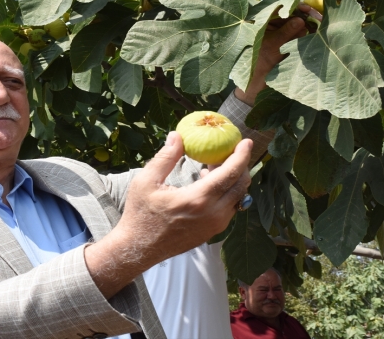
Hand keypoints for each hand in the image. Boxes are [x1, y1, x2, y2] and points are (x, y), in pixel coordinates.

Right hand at [84, 132, 251, 297]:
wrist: (138, 248)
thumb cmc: (140, 214)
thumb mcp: (146, 181)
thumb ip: (166, 157)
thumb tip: (177, 135)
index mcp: (198, 199)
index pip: (231, 173)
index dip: (241, 155)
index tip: (246, 141)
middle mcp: (213, 214)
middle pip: (241, 185)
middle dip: (240, 166)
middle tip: (227, 152)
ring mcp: (214, 226)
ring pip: (238, 198)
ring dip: (232, 181)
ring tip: (212, 169)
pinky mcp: (211, 233)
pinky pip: (229, 209)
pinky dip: (226, 194)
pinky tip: (207, 186)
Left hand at [235, 4, 321, 104]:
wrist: (258, 81)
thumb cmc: (258, 62)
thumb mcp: (272, 45)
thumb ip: (285, 32)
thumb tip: (300, 20)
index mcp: (264, 22)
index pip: (281, 8)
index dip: (294, 6)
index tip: (307, 9)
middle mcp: (272, 25)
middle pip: (291, 15)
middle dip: (304, 16)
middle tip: (317, 19)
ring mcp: (281, 34)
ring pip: (297, 25)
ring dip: (307, 26)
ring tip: (315, 29)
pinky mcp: (287, 43)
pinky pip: (299, 35)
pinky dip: (306, 35)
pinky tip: (313, 36)